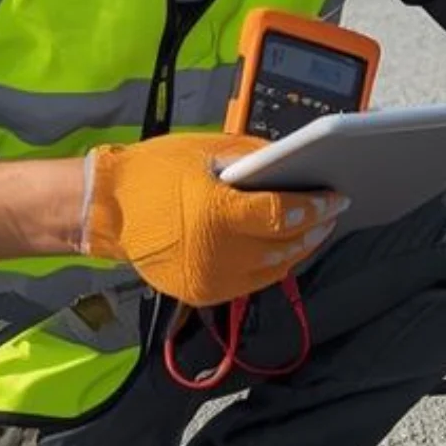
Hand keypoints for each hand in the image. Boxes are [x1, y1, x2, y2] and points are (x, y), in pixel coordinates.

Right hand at [78, 132, 343, 304]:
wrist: (106, 210)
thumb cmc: (156, 172)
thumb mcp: (205, 151)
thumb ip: (254, 157)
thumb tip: (298, 162)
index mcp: (217, 213)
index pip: (284, 214)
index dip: (317, 207)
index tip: (339, 197)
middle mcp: (219, 254)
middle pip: (286, 245)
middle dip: (314, 227)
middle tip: (333, 211)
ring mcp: (212, 280)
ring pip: (275, 269)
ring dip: (299, 248)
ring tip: (314, 228)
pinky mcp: (205, 294)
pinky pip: (253, 281)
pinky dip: (273, 264)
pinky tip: (284, 247)